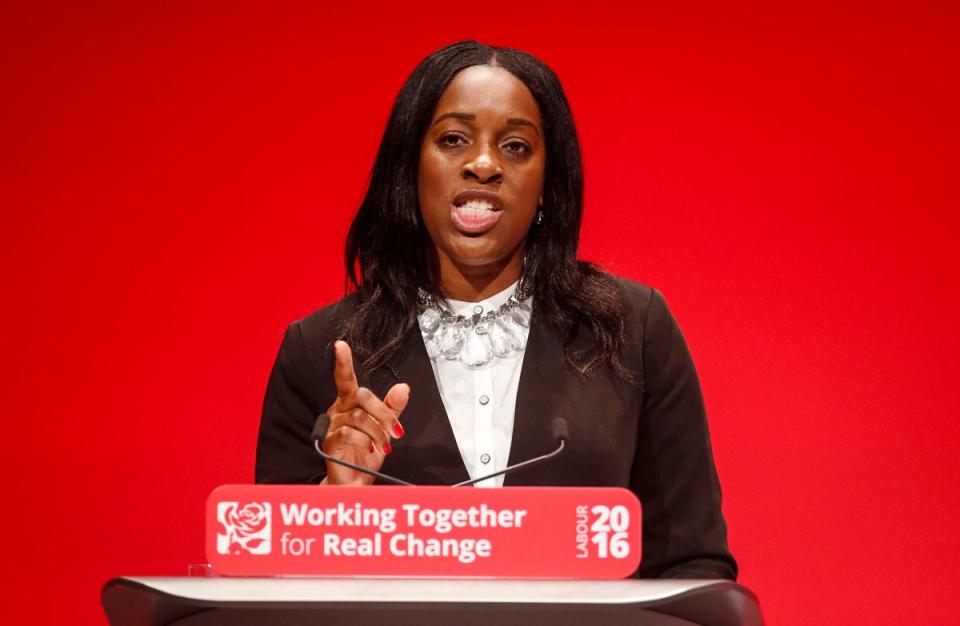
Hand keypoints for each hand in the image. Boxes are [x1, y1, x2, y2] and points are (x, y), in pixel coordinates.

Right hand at [321, 340, 408, 484]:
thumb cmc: (366, 453)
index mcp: (349, 403)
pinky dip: (366, 441)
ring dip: (377, 431)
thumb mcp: (385, 427)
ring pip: (359, 416)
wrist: (356, 481)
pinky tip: (371, 450)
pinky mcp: (329, 442)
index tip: (340, 346)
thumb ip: (392, 407)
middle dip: (383, 412)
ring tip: (384, 446)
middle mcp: (338, 410)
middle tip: (396, 431)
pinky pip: (349, 433)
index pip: (345, 378)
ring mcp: (332, 426)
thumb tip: (403, 388)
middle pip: (361, 395)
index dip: (343, 362)